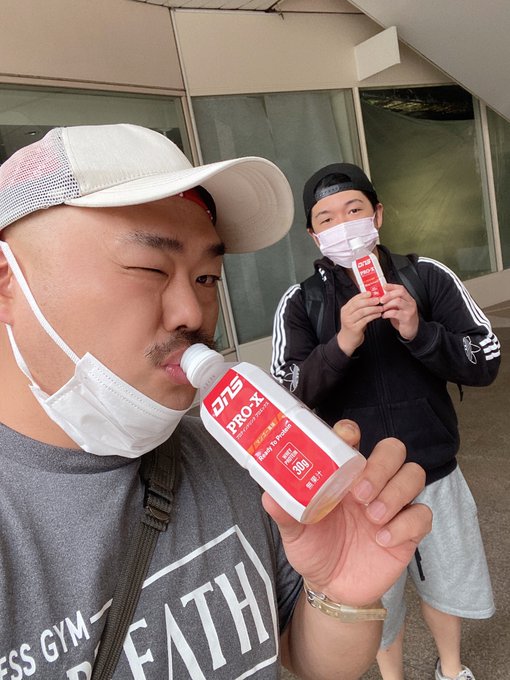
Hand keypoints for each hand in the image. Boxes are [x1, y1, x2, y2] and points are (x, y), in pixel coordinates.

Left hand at [262, 420, 430, 606]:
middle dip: (381, 466)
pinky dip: (406, 524)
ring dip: (395, 493)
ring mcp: (392, 504)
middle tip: (360, 493)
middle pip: (393, 450)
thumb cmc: (314, 548)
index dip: (351, 432)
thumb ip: (285, 513)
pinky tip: (383, 540)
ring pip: (413, 474)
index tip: (347, 439)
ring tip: (372, 518)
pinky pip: (423, 514)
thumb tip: (269, 496)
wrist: (332, 588)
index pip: (353, 438)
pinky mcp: (409, 530)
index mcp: (343, 474)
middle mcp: (371, 482)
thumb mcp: (294, 532)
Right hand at [337, 293, 382, 355]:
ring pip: (362, 312)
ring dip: (373, 309)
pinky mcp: (354, 328)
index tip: (371, 293)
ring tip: (381, 308)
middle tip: (378, 299)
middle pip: (358, 304)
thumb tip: (372, 298)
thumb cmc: (353, 326)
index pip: (354, 299)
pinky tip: (378, 314)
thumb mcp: (354, 315)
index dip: (363, 295)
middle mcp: (346, 314)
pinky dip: (373, 316)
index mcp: (345, 309)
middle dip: (369, 301)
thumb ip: (360, 308)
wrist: (347, 340)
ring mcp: (349, 321)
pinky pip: (365, 320)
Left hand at [380, 283, 419, 339]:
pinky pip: (395, 313)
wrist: (411, 330)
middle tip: (381, 300)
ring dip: (387, 304)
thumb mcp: (398, 308)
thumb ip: (392, 301)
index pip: (401, 288)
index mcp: (408, 298)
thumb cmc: (403, 318)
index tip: (383, 286)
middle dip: (388, 295)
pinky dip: (387, 313)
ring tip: (382, 309)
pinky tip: (384, 316)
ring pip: (398, 301)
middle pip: (400, 293)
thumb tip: (380, 296)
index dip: (392, 286)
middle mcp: (410, 302)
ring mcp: (409, 310)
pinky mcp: (407, 318)